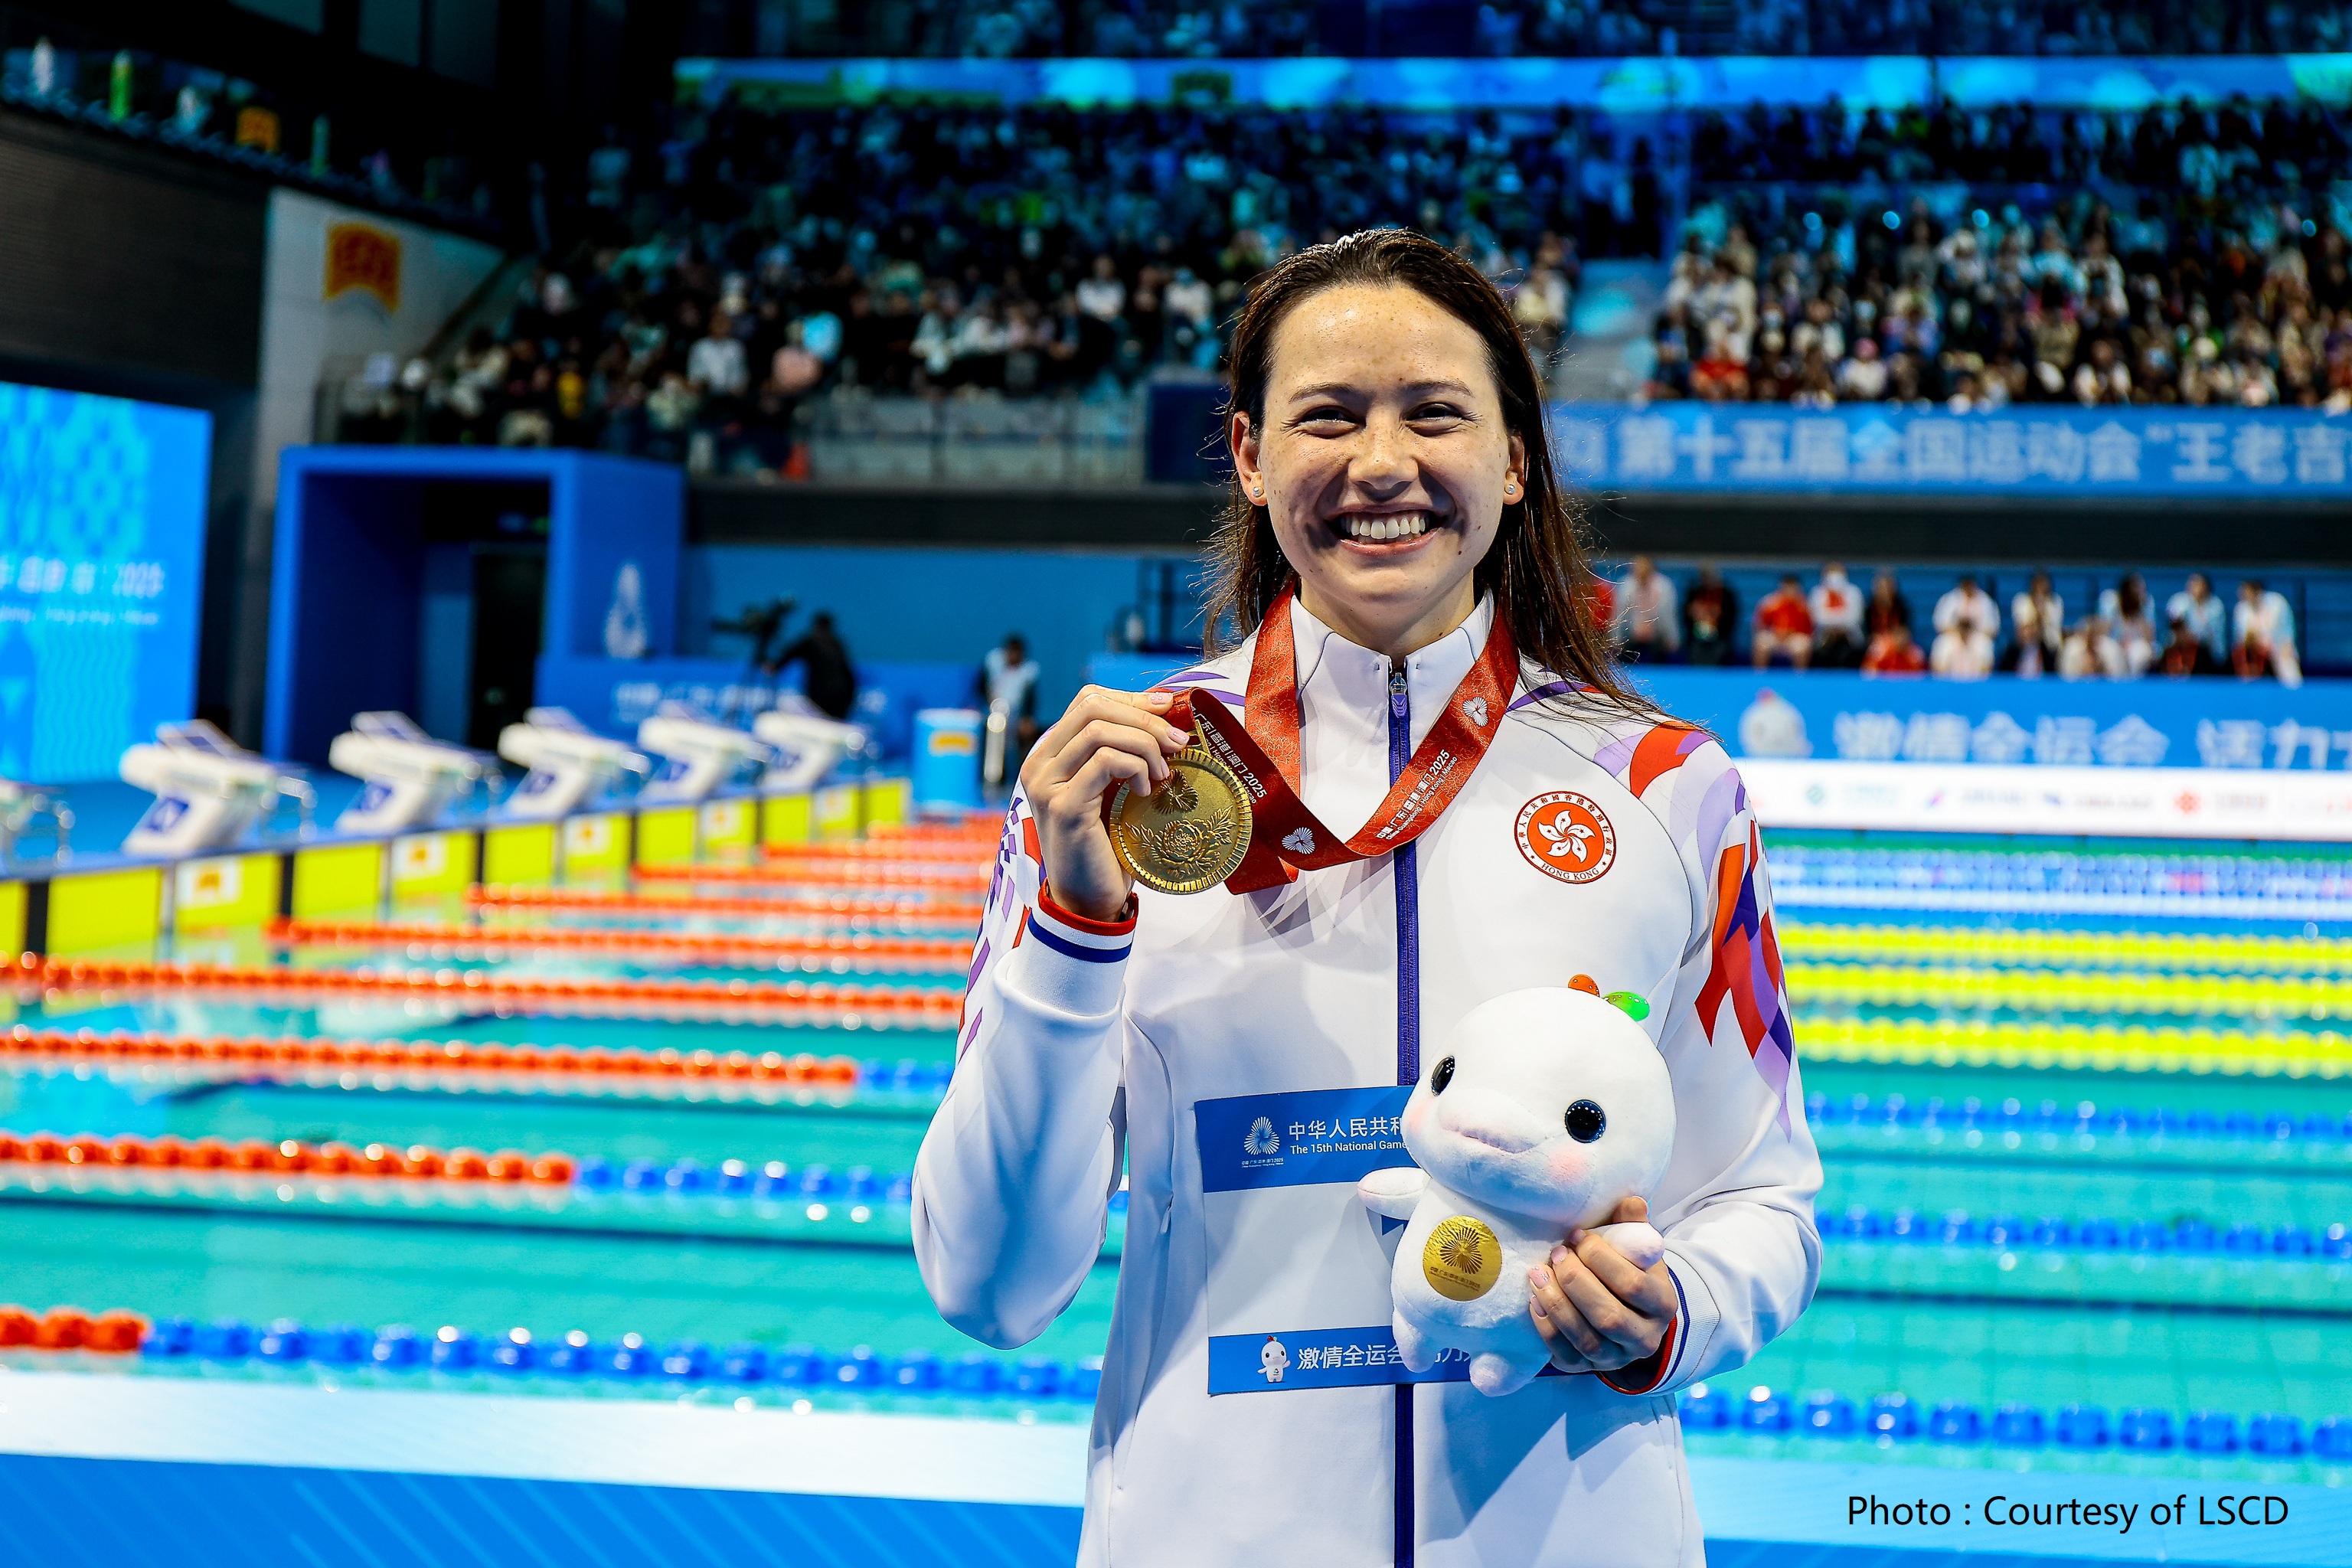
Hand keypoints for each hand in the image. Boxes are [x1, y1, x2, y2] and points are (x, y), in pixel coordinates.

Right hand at [1019, 686, 1190, 921]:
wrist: (1090, 902)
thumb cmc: (1108, 847)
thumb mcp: (1116, 790)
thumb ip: (1125, 754)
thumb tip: (1166, 713)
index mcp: (1050, 755)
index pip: (1087, 701)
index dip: (1132, 699)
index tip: (1169, 710)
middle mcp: (1039, 765)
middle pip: (1093, 707)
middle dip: (1145, 718)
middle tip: (1178, 743)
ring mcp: (1046, 785)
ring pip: (1099, 730)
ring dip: (1144, 744)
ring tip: (1163, 774)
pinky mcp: (1063, 807)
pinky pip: (1104, 761)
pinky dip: (1135, 767)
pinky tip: (1146, 791)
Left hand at [1527, 1196, 1676, 1373]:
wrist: (1630, 1315)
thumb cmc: (1630, 1272)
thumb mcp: (1638, 1249)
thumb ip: (1633, 1224)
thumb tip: (1631, 1201)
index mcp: (1662, 1304)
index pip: (1633, 1285)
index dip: (1600, 1259)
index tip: (1576, 1236)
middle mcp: (1645, 1338)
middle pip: (1608, 1315)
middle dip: (1575, 1281)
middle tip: (1555, 1254)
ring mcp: (1617, 1358)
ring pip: (1586, 1339)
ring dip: (1557, 1304)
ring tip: (1537, 1274)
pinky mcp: (1588, 1369)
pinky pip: (1566, 1355)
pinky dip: (1547, 1329)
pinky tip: (1535, 1300)